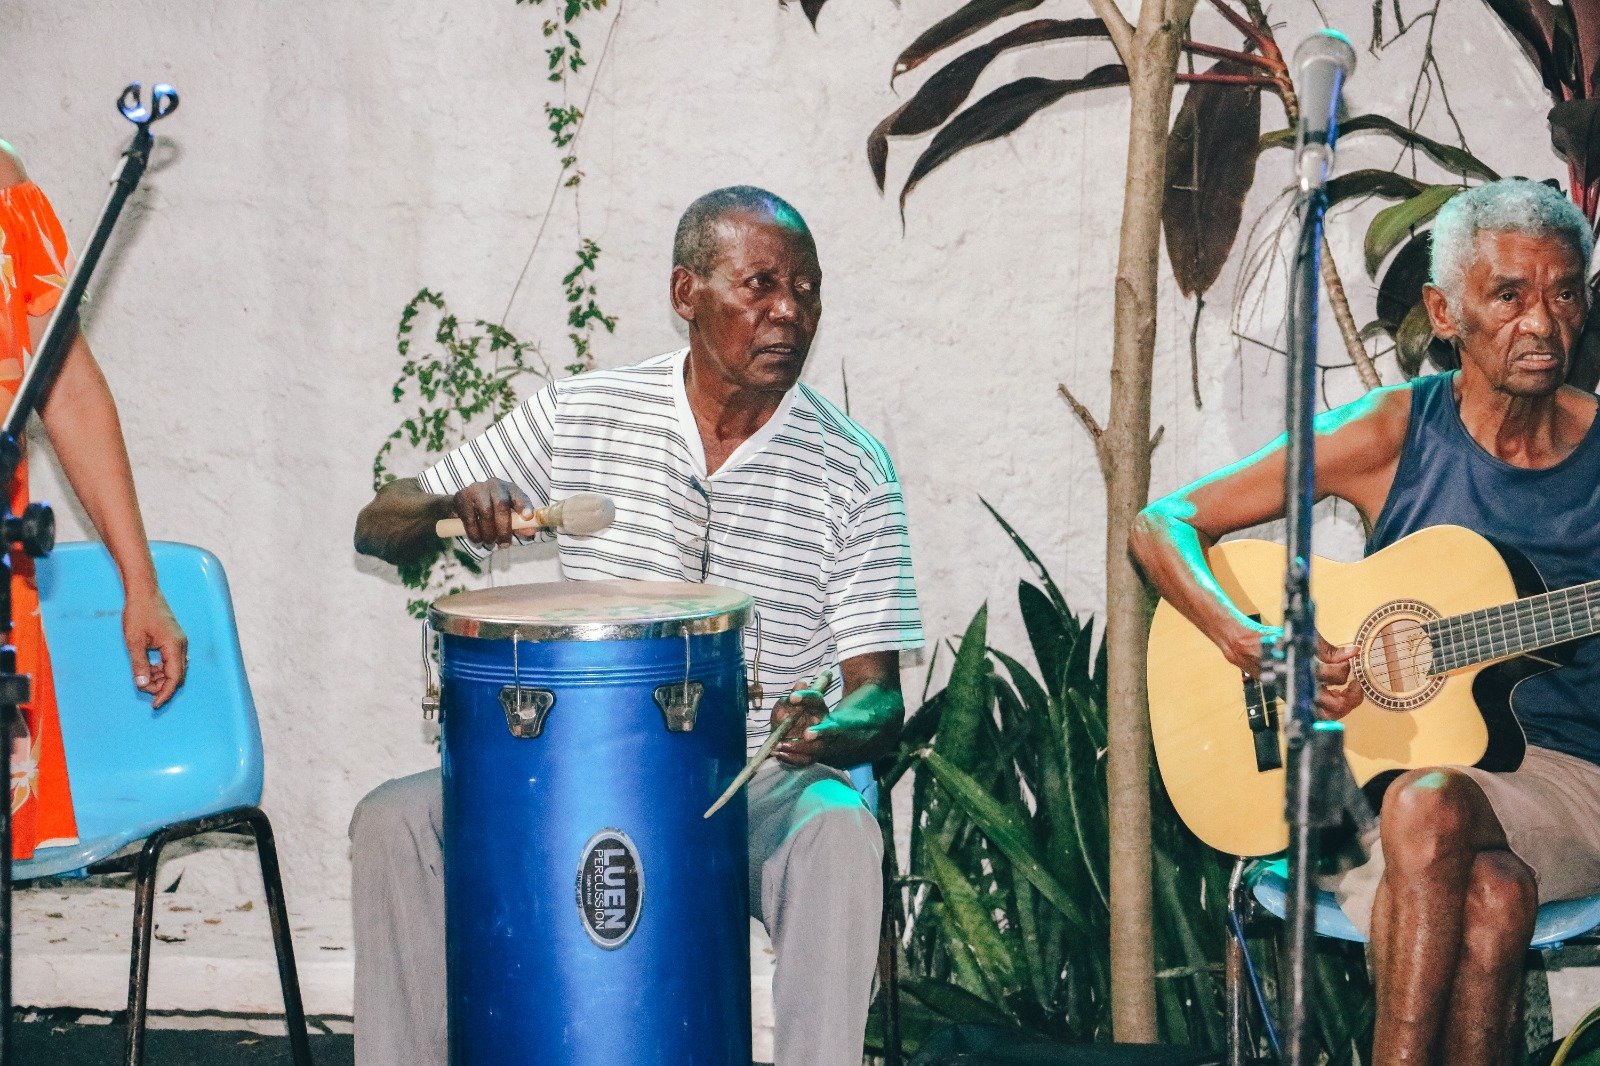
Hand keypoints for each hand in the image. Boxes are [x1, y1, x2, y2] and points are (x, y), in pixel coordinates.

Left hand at [122, 590, 186, 707]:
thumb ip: (139, 665)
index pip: (174, 677)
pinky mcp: (174, 640)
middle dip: (161, 685)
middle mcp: (181, 646)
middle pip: (177, 675)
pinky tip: (147, 667)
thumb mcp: (134, 641)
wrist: (144, 592)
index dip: (165, 693)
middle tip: (142, 687)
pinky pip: (171, 660)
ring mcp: (179, 642)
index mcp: (174, 646)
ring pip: (174, 668)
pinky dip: (160, 668)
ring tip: (141, 676)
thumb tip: (142, 685)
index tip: (155, 705)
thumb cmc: (138, 613)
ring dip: (159, 676)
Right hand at [450, 479, 534, 547]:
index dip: (524, 505)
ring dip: (488, 532)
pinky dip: (474, 533)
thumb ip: (520, 525)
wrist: (464, 505)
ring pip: (485, 511)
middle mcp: (494, 485)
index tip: (528, 517)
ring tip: (489, 543)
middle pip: (501, 504)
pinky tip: (477, 541)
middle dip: (504, 528)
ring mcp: (477, 488)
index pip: (519, 495)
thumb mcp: (509, 518)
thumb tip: (532, 531)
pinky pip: (469, 517)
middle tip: (504, 544)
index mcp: (510, 489)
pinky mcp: (462, 496)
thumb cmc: (493, 512)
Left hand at [771, 673, 832, 767]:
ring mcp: (823, 743)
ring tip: (779, 746)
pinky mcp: (815, 756)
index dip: (806, 697)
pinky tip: (779, 754)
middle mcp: (826, 725)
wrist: (812, 733)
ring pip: (817, 748)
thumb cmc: (798, 713)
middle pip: (828, 729)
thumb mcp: (793, 703)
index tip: (792, 697)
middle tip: (807, 734)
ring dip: (799, 747)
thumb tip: (801, 684)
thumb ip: (792, 696)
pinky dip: (792, 758)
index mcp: (820, 708)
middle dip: (820, 732)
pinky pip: (806, 759)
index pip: (816, 700)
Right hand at [1220, 620, 1361, 718]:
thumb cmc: (1270, 642)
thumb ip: (1327, 648)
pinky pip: (1317, 712)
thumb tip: (1352, 652)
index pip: (1333, 676)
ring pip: (1327, 716)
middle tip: (1355, 683)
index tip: (1348, 657)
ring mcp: (1298, 697)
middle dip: (1351, 697)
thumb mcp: (1300, 638)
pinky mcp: (1296, 697)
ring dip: (1342, 706)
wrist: (1246, 649)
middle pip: (1335, 708)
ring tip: (1348, 691)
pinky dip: (1331, 706)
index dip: (1345, 667)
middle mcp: (1300, 689)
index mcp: (1301, 672)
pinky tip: (1334, 692)